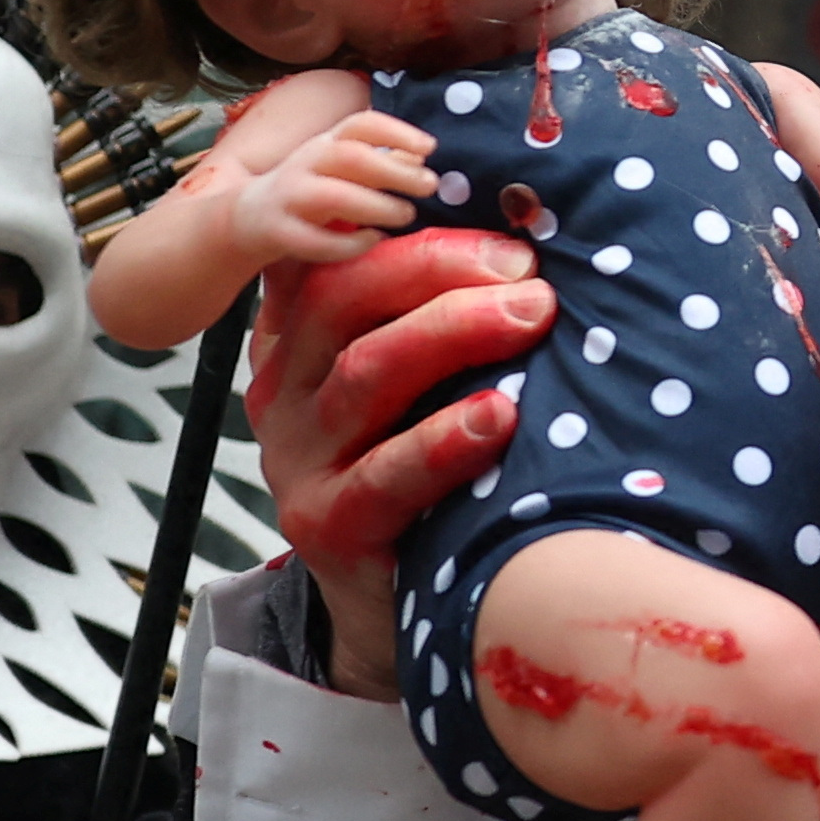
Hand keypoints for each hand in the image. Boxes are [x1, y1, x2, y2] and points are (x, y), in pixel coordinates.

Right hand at [229, 110, 434, 272]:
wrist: (245, 219)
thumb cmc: (309, 189)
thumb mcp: (340, 169)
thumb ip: (377, 162)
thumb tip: (421, 160)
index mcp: (325, 143)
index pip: (359, 125)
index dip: (396, 132)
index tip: (430, 147)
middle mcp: (305, 163)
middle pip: (350, 157)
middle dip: (393, 171)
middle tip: (429, 186)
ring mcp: (288, 197)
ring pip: (332, 196)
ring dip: (375, 206)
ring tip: (407, 215)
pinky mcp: (278, 232)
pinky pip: (313, 239)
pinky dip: (348, 243)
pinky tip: (373, 240)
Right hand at [244, 227, 559, 692]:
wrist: (386, 598)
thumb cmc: (416, 462)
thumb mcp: (411, 378)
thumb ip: (432, 308)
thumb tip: (530, 232)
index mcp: (303, 335)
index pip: (340, 254)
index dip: (416, 228)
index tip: (503, 223)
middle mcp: (288, 386)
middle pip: (347, 296)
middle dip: (441, 267)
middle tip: (528, 270)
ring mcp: (300, 457)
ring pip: (367, 371)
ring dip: (455, 332)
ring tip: (531, 314)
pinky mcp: (326, 523)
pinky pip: (385, 473)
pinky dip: (445, 440)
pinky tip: (500, 417)